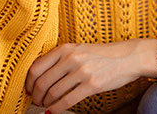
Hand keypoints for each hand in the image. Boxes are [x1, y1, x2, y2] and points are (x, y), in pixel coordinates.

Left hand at [26, 39, 156, 112]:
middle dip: (36, 96)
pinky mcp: (92, 85)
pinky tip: (54, 111)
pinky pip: (67, 101)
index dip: (28, 82)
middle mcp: (72, 58)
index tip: (28, 90)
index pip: (36, 67)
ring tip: (46, 105)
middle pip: (42, 82)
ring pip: (53, 93)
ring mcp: (82, 71)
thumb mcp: (79, 49)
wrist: (129, 57)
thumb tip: (39, 76)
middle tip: (36, 101)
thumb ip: (60, 58)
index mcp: (66, 48)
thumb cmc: (102, 55)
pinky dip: (57, 109)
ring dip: (46, 103)